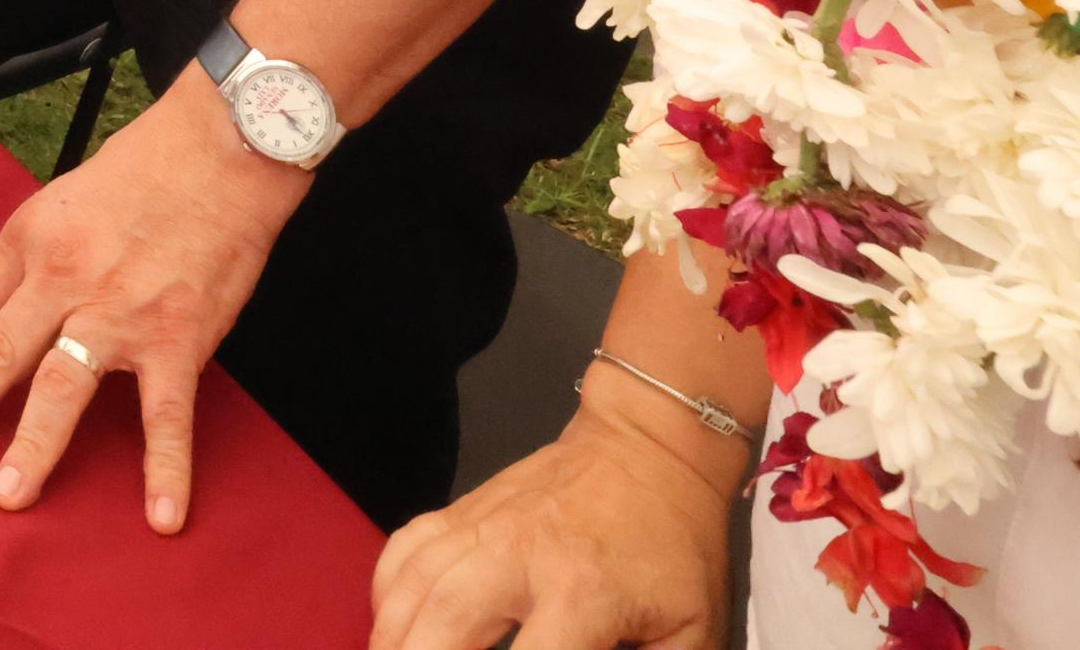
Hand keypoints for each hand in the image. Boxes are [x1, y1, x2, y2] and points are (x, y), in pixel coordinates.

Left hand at [0, 74, 307, 532]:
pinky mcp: (179, 337)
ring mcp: (120, 313)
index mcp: (34, 240)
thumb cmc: (145, 169)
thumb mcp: (66, 197)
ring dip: (32, 445)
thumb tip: (8, 302)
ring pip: (63, 388)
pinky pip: (167, 415)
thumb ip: (39, 254)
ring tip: (4, 495)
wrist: (220, 151)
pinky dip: (166, 469)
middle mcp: (66, 279)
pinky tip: (161, 515)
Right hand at [369, 406, 734, 649]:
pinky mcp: (460, 510)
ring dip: (392, 640)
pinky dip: (386, 595)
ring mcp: (480, 527)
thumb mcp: (694, 629)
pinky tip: (392, 626)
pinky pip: (401, 553)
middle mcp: (517, 556)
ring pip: (409, 588)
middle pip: (443, 622)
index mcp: (584, 592)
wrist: (648, 450)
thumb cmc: (675, 548)